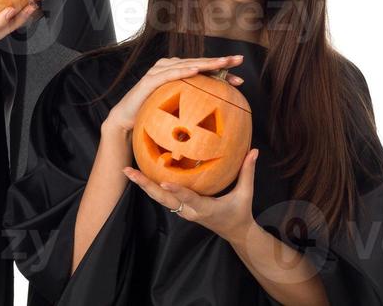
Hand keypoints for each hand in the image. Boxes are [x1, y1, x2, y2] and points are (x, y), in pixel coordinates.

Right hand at [101, 54, 245, 136]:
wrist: (127, 122)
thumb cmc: (153, 116)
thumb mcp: (177, 111)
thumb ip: (192, 107)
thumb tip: (218, 118)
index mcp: (178, 72)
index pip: (204, 70)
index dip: (222, 72)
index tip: (240, 80)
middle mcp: (169, 67)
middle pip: (199, 62)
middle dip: (220, 61)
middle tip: (239, 59)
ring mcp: (159, 71)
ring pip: (187, 64)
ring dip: (206, 63)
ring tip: (223, 63)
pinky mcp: (150, 80)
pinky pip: (169, 74)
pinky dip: (183, 71)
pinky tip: (196, 70)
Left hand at [123, 148, 259, 243]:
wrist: (235, 233)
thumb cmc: (241, 213)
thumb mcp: (246, 194)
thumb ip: (248, 171)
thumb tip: (254, 150)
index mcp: (205, 208)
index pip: (188, 198)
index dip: (175, 189)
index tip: (162, 180)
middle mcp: (190, 211)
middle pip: (164, 199)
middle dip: (146, 185)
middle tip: (129, 172)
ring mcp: (184, 211)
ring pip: (160, 199)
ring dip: (144, 185)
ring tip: (128, 171)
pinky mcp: (181, 208)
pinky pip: (164, 197)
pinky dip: (151, 187)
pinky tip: (141, 174)